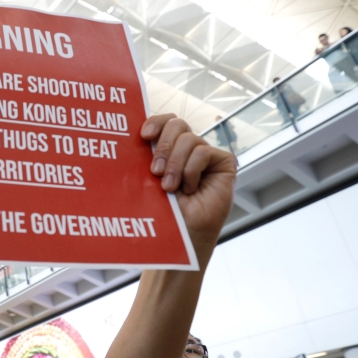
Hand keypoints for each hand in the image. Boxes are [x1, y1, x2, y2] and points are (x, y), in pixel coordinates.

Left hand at [141, 115, 236, 256]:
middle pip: (177, 124)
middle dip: (163, 145)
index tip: (143, 135)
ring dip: (175, 164)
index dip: (155, 122)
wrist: (182, 235)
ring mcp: (206, 155)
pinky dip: (191, 170)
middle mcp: (188, 148)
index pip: (164, 122)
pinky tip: (189, 189)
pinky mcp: (224, 162)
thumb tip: (133, 137)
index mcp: (169, 148)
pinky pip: (204, 152)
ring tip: (169, 187)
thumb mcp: (148, 180)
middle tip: (155, 171)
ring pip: (189, 139)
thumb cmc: (163, 212)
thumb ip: (147, 158)